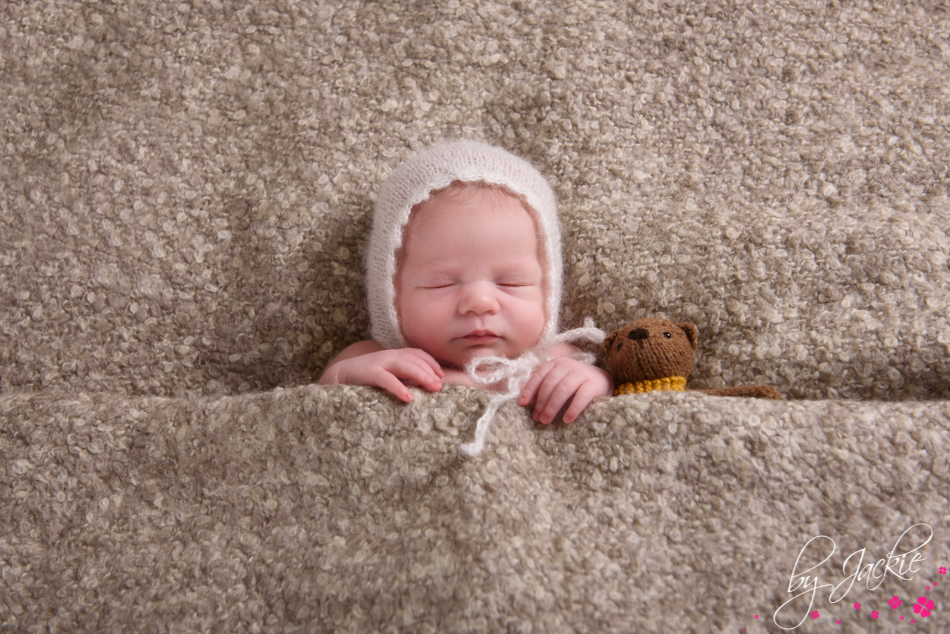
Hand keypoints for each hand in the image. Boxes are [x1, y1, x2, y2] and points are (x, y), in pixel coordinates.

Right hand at [319, 348, 443, 402]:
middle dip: (430, 371)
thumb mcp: (385, 374)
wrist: (335, 376)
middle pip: (414, 359)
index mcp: (393, 355)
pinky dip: (399, 387)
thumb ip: (400, 376)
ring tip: (433, 388)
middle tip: (440, 386)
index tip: (441, 375)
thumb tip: (420, 387)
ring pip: (405, 365)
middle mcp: (387, 356)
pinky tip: (409, 398)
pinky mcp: (368, 373)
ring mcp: (378, 363)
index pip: (417, 354)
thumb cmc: (363, 378)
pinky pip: (386, 379)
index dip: (431, 363)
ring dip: (421, 376)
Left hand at [517, 357, 613, 424]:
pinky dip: (573, 409)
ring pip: (563, 389)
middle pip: (550, 383)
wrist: (603, 381)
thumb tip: (523, 400)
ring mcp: (582, 373)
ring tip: (546, 421)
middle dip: (541, 402)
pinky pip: (581, 397)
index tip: (522, 403)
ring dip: (552, 406)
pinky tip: (567, 420)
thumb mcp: (558, 381)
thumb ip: (543, 387)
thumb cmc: (575, 384)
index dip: (529, 389)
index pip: (539, 375)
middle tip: (537, 418)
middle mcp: (567, 365)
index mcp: (556, 363)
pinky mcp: (594, 384)